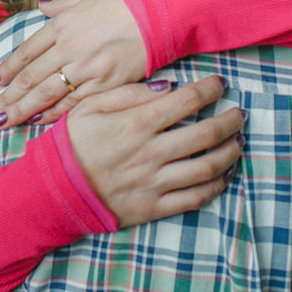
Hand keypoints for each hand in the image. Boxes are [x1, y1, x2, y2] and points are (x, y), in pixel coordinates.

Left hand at [0, 0, 147, 127]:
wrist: (159, 11)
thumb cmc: (125, 1)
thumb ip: (62, 5)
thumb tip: (42, 7)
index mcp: (62, 24)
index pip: (26, 51)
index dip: (8, 69)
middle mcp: (68, 46)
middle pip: (30, 76)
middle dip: (8, 97)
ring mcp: (86, 66)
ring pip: (46, 92)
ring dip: (22, 109)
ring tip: (4, 122)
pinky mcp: (105, 82)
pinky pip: (73, 101)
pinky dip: (54, 113)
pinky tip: (38, 120)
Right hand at [67, 75, 243, 226]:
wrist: (52, 191)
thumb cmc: (71, 144)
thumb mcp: (88, 107)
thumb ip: (128, 93)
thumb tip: (167, 86)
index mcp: (135, 124)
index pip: (186, 101)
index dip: (209, 89)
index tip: (220, 83)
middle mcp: (150, 153)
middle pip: (206, 134)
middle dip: (230, 120)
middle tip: (239, 113)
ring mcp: (154, 183)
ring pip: (207, 167)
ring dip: (230, 153)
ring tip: (238, 142)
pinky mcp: (153, 208)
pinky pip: (194, 198)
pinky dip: (216, 186)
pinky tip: (223, 175)